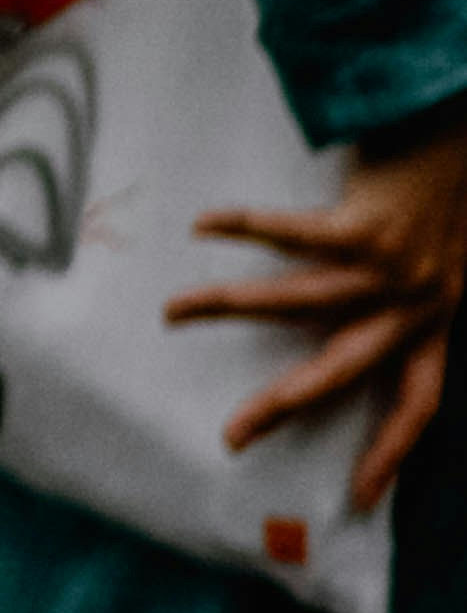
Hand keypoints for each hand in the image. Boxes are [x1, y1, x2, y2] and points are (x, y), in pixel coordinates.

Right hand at [174, 115, 466, 509]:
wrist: (465, 116)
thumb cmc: (457, 179)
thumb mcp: (449, 248)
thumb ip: (409, 279)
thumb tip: (352, 297)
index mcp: (440, 317)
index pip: (422, 403)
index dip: (392, 451)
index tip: (362, 496)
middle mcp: (421, 303)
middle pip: (347, 370)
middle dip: (286, 405)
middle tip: (234, 436)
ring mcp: (395, 266)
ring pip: (302, 302)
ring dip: (231, 306)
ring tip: (174, 310)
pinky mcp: (368, 223)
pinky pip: (292, 233)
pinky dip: (243, 227)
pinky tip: (202, 225)